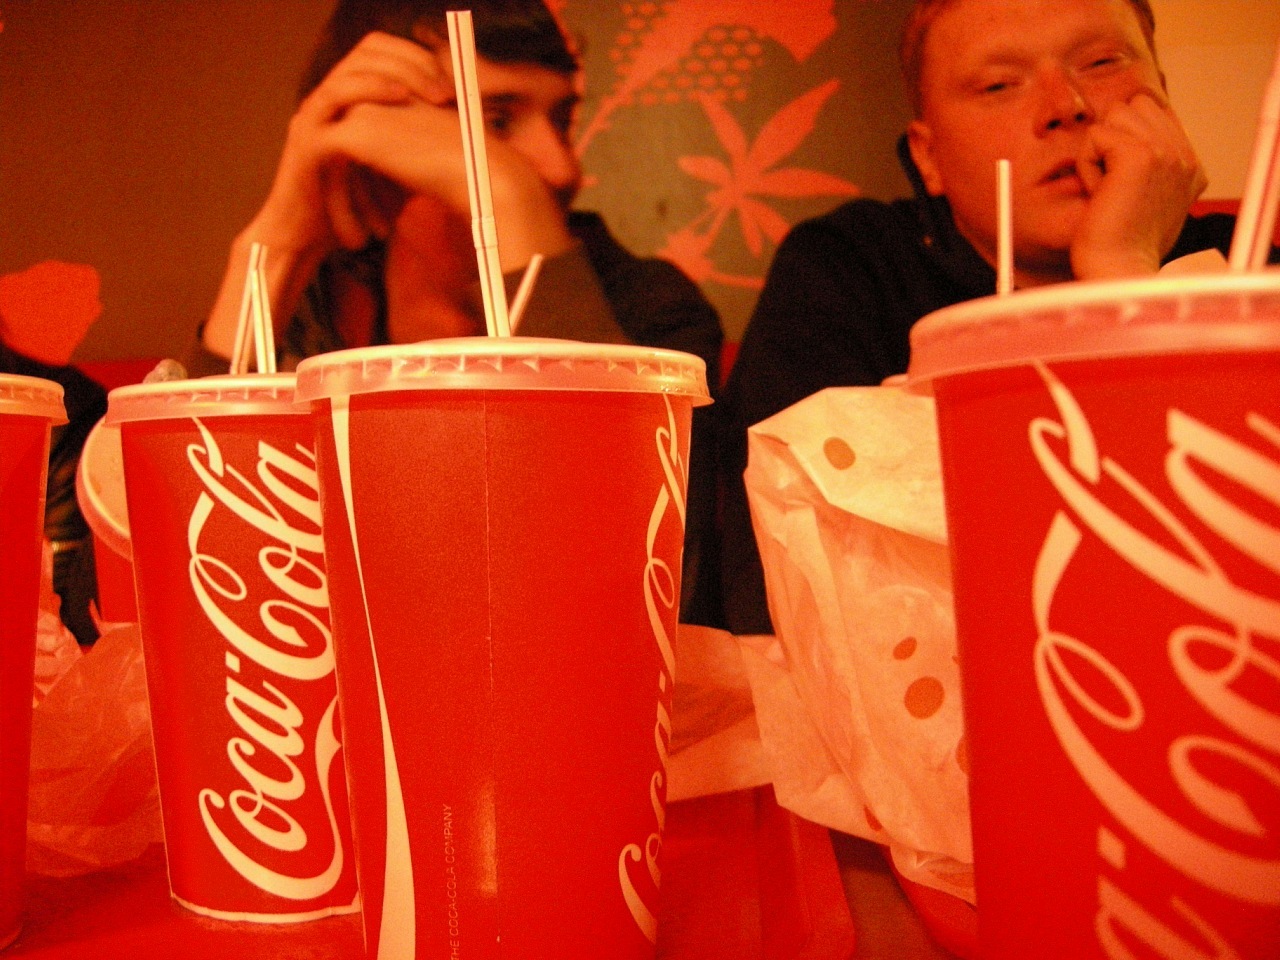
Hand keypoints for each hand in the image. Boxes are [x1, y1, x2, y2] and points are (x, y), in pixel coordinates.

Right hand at [252, 32, 452, 259]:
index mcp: (349, 104)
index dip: (419, 60)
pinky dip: (369, 90)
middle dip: (413, 63)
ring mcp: (315, 116)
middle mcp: (329, 102)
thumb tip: (463, 135)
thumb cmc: (358, 213)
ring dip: (397, 75)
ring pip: (352, 69)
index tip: (455, 83)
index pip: (384, 55)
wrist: (316, 242)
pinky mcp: (306, 134)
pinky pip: (336, 96)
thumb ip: (419, 150)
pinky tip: (400, 97)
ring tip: (432, 92)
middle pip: (368, 51)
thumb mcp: (400, 174)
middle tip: (448, 88)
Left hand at [1071, 90, 1206, 280]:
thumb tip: (1117, 137)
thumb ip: (1145, 164)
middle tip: (1112, 187)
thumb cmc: (1121, 245)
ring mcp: (1166, 152)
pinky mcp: (1139, 155)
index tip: (1122, 186)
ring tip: (1106, 191)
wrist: (1119, 270)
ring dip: (1097, 153)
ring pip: (1113, 116)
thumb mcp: (1144, 200)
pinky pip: (1095, 136)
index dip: (1121, 141)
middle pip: (1131, 106)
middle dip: (1109, 142)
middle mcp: (1184, 154)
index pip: (1150, 111)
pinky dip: (1086, 166)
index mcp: (1189, 164)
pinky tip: (1099, 195)